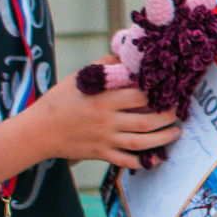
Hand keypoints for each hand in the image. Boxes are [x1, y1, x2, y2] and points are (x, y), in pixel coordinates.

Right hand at [26, 72, 180, 168]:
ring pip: (141, 143)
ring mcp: (105, 140)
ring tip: (177, 132)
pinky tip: (158, 157)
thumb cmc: (59, 101)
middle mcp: (107, 121)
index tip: (172, 89)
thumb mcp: (79, 79)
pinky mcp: (101, 154)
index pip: (139, 97)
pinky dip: (144, 162)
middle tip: (179, 111)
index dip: (159, 94)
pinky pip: (126, 161)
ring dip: (163, 139)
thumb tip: (127, 54)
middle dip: (168, 117)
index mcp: (103, 100)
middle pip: (146, 121)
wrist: (37, 132)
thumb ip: (104, 66)